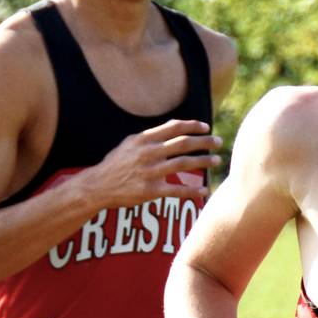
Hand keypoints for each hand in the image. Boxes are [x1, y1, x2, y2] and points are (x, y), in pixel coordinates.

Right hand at [83, 119, 222, 208]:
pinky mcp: (151, 191)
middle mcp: (149, 152)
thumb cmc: (115, 164)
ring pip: (184, 163)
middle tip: (218, 143)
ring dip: (203, 161)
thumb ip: (149, 137)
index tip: (206, 128)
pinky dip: (193, 191)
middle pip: (184, 143)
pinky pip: (177, 190)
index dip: (193, 126)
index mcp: (144, 138)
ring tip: (216, 161)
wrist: (98, 186)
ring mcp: (150, 171)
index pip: (174, 127)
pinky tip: (204, 191)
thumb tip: (170, 131)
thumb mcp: (129, 144)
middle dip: (204, 142)